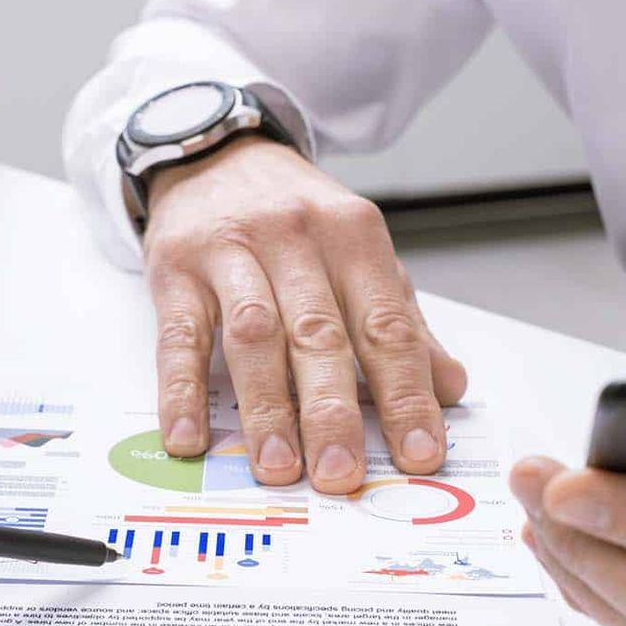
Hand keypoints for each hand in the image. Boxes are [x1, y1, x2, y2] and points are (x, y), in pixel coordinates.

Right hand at [140, 137, 465, 494]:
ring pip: (254, 335)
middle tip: (341, 474)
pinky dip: (183, 390)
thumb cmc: (292, 214)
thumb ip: (401, 320)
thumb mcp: (357, 252)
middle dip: (333, 411)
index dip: (404, 394)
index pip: (386, 326)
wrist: (213, 151)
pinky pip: (179, 336)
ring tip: (277, 466)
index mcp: (353, 237)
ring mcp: (231, 251)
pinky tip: (191, 436)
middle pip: (319, 334)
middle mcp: (296, 238)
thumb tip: (449, 387)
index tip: (419, 453)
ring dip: (266, 407)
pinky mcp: (176, 268)